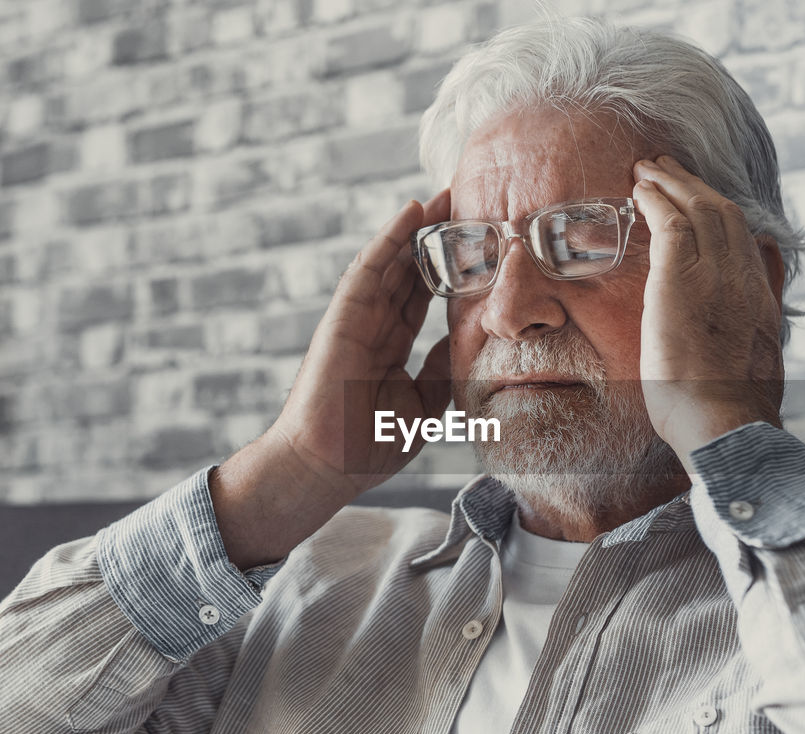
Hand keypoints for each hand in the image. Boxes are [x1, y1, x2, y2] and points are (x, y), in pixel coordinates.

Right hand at [267, 189, 453, 498]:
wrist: (327, 468)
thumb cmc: (367, 444)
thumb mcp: (422, 403)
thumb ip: (440, 368)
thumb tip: (466, 339)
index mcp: (389, 346)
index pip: (422, 296)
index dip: (448, 268)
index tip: (477, 243)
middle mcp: (372, 325)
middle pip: (408, 270)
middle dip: (436, 237)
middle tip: (468, 201)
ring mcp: (355, 319)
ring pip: (390, 261)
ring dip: (416, 226)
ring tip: (446, 194)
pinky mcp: (342, 318)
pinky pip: (368, 270)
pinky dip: (389, 239)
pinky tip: (411, 213)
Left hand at [631, 155, 784, 466]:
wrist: (724, 421)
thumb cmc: (733, 409)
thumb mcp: (762, 358)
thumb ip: (764, 315)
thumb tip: (770, 281)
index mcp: (762, 300)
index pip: (745, 241)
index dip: (721, 216)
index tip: (702, 202)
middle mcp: (744, 278)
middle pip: (724, 214)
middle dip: (695, 187)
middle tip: (669, 169)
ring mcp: (716, 274)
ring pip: (698, 208)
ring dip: (672, 183)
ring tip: (649, 169)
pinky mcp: (682, 276)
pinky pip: (671, 221)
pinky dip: (656, 199)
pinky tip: (640, 189)